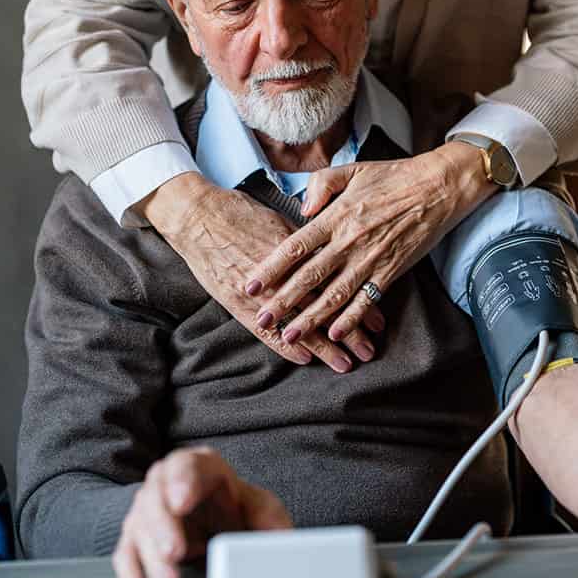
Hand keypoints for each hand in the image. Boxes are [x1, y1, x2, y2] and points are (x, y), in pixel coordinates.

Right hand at [112, 446, 291, 577]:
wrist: (219, 527)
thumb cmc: (238, 511)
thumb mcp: (260, 509)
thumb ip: (269, 519)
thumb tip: (282, 540)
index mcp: (200, 467)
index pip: (187, 466)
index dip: (182, 482)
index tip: (182, 503)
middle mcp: (166, 484)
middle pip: (156, 498)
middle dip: (164, 527)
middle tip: (176, 553)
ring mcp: (148, 512)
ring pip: (139, 529)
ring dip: (151, 559)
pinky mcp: (136, 541)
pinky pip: (126, 556)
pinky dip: (131, 577)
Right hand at [139, 172, 381, 371]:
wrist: (198, 216)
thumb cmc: (241, 214)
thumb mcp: (281, 221)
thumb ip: (307, 243)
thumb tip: (332, 255)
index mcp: (297, 252)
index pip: (336, 284)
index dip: (359, 303)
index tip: (379, 321)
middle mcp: (282, 275)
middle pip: (323, 308)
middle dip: (348, 333)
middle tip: (369, 350)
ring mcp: (259, 292)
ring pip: (299, 324)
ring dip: (322, 346)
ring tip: (345, 363)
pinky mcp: (238, 302)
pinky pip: (265, 331)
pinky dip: (285, 346)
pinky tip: (303, 360)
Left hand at [246, 143, 494, 342]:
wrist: (437, 187)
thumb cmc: (394, 176)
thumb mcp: (352, 169)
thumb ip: (321, 186)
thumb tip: (301, 210)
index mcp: (336, 216)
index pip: (295, 246)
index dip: (271, 268)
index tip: (251, 284)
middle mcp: (349, 241)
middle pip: (309, 277)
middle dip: (283, 302)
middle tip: (262, 320)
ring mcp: (371, 258)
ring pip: (335, 295)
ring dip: (311, 318)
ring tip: (290, 334)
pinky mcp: (391, 270)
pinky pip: (367, 299)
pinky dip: (351, 319)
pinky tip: (334, 333)